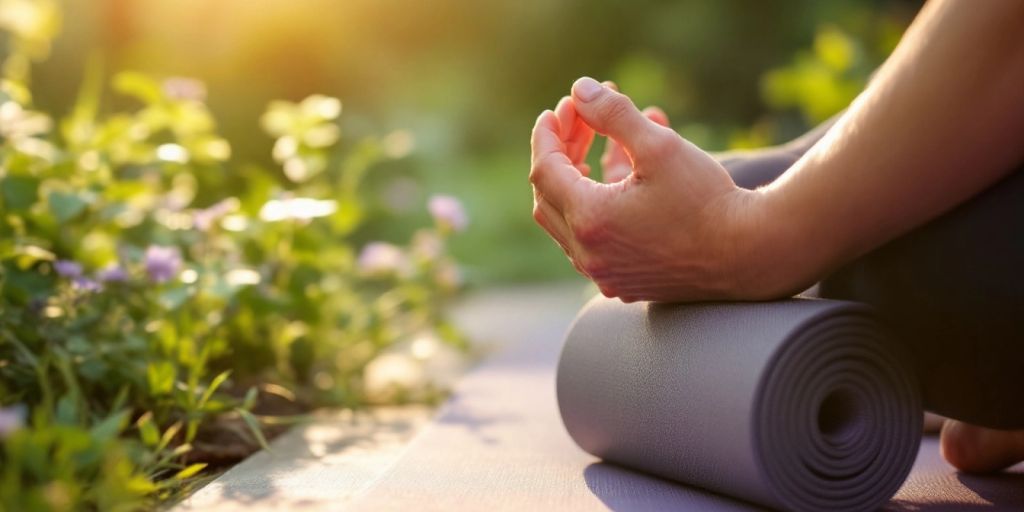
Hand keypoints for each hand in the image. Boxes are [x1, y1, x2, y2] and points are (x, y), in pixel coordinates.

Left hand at [530, 77, 776, 301]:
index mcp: (590, 221)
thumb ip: (614, 114)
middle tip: (578, 121)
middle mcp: (589, 255)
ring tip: (591, 146)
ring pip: (568, 221)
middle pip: (550, 196)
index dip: (547, 135)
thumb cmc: (707, 200)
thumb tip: (580, 90)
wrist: (749, 254)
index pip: (544, 171)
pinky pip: (593, 239)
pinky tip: (616, 179)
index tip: (558, 109)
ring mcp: (604, 274)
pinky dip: (594, 205)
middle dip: (559, 153)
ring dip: (574, 180)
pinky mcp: (623, 281)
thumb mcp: (660, 146)